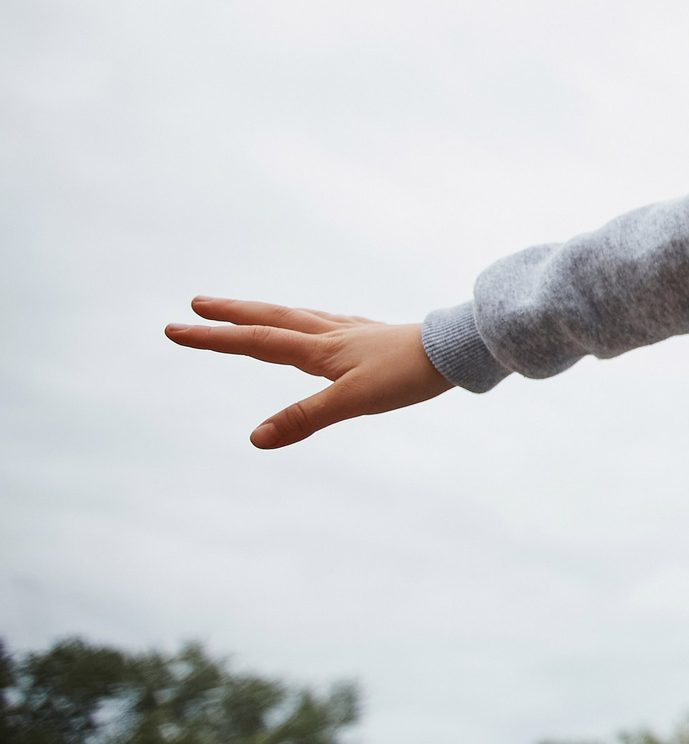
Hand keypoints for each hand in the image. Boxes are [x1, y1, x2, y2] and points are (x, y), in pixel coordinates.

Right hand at [165, 299, 452, 448]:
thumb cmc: (408, 374)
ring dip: (266, 313)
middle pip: (272, 318)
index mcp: (320, 349)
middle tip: (196, 304)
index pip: (255, 341)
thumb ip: (305, 418)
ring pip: (299, 316)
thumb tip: (256, 438)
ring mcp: (353, 332)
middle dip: (232, 314)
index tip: (174, 329)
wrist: (459, 349)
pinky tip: (318, 325)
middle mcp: (331, 334)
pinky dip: (307, 320)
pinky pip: (327, 322)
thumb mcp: (354, 401)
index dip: (214, 338)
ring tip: (247, 310)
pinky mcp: (374, 336)